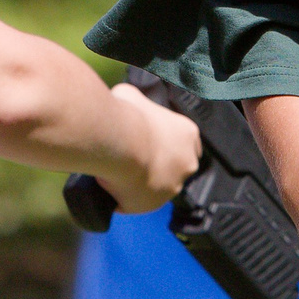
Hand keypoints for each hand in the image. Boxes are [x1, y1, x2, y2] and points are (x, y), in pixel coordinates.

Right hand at [93, 83, 200, 213]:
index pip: (184, 141)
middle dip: (155, 166)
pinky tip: (110, 188)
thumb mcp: (129, 94)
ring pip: (157, 187)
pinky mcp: (153, 204)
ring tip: (115, 173)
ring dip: (140, 183)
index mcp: (187, 133)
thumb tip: (125, 101)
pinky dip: (124, 197)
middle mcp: (188, 162)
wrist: (120, 142)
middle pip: (173, 167)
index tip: (146, 143)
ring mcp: (173, 186)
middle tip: (128, 159)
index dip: (164, 143)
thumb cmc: (126, 116)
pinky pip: (137, 202)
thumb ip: (135, 102)